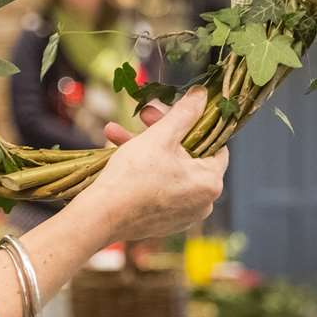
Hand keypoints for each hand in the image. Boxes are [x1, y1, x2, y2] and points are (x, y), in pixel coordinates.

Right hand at [76, 88, 228, 244]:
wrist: (102, 215)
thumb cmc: (134, 175)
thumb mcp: (160, 136)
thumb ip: (184, 113)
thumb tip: (202, 94)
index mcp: (210, 182)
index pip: (215, 145)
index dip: (192, 124)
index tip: (170, 113)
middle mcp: (203, 203)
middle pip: (187, 156)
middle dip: (161, 133)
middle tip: (141, 117)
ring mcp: (184, 215)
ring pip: (169, 171)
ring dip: (145, 149)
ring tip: (115, 134)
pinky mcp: (164, 222)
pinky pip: (160, 189)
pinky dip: (144, 173)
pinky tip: (120, 158)